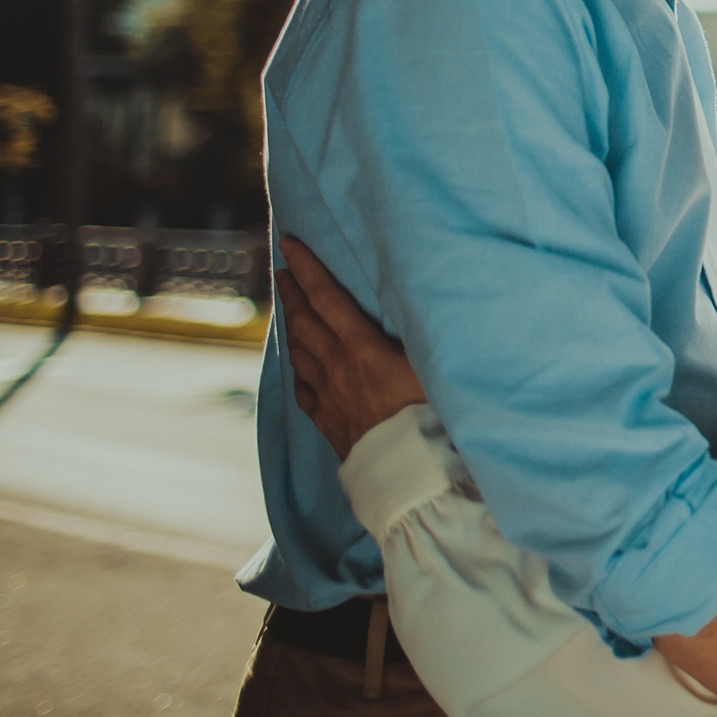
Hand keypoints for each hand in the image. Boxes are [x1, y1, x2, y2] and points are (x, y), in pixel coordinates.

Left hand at [279, 238, 426, 460]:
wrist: (410, 473)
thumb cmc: (432, 414)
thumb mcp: (433, 361)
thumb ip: (422, 329)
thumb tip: (427, 296)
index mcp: (362, 347)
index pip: (327, 297)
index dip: (307, 267)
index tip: (289, 243)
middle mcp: (338, 368)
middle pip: (305, 320)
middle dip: (292, 290)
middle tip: (282, 269)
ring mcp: (329, 396)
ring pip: (299, 353)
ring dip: (291, 325)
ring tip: (288, 309)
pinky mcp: (329, 422)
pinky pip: (303, 390)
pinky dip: (297, 370)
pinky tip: (298, 367)